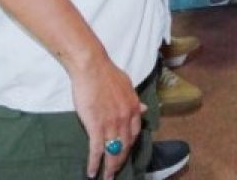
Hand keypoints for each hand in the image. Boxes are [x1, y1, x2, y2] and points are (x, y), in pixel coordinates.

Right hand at [70, 56, 145, 179]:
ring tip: (106, 177)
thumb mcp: (127, 86)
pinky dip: (95, 163)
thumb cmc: (107, 74)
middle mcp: (126, 118)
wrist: (92, 67)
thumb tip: (144, 109)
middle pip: (125, 147)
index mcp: (134, 108)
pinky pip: (97, 150)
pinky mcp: (96, 126)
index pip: (134, 134)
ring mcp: (112, 123)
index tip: (124, 154)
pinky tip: (92, 172)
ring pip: (113, 151)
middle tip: (115, 173)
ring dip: (110, 167)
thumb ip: (135, 100)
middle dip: (120, 162)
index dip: (129, 147)